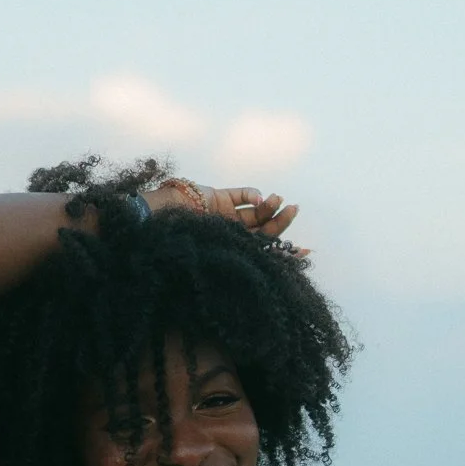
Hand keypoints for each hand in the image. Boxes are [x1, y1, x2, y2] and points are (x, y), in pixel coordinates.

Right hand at [149, 184, 304, 247]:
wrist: (157, 223)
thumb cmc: (182, 248)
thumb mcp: (217, 259)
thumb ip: (243, 261)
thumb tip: (274, 271)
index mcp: (234, 254)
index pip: (264, 254)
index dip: (285, 253)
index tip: (307, 251)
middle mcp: (232, 236)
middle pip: (264, 230)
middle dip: (281, 221)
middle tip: (294, 209)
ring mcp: (227, 216)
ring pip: (256, 211)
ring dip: (270, 206)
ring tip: (279, 200)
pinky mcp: (219, 198)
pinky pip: (241, 195)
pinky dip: (252, 194)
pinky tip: (258, 197)